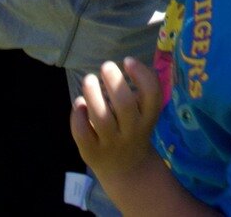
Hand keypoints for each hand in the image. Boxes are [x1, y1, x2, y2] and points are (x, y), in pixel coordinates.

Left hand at [72, 58, 162, 192]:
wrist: (126, 169)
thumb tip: (128, 63)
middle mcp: (132, 131)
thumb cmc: (134, 129)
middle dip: (114, 81)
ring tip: (88, 79)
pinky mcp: (92, 153)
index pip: (152, 95)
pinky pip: (82, 133)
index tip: (128, 61)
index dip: (142, 75)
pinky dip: (78, 116)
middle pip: (125, 104)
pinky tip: (79, 105)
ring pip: (101, 117)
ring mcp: (111, 143)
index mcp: (148, 118)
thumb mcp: (145, 113)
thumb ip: (142, 91)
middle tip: (106, 66)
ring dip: (92, 94)